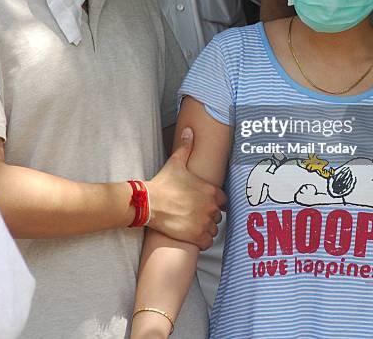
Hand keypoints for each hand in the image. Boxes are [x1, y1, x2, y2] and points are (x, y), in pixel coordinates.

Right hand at [147, 127, 226, 249]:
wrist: (149, 203)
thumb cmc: (163, 183)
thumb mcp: (176, 162)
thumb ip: (186, 147)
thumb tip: (189, 131)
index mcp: (210, 191)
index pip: (223, 200)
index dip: (215, 201)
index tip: (205, 202)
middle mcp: (210, 207)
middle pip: (218, 215)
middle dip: (210, 215)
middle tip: (197, 213)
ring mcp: (204, 223)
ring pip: (214, 229)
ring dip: (207, 228)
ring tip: (194, 224)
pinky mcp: (196, 236)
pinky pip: (207, 242)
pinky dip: (202, 240)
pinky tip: (193, 235)